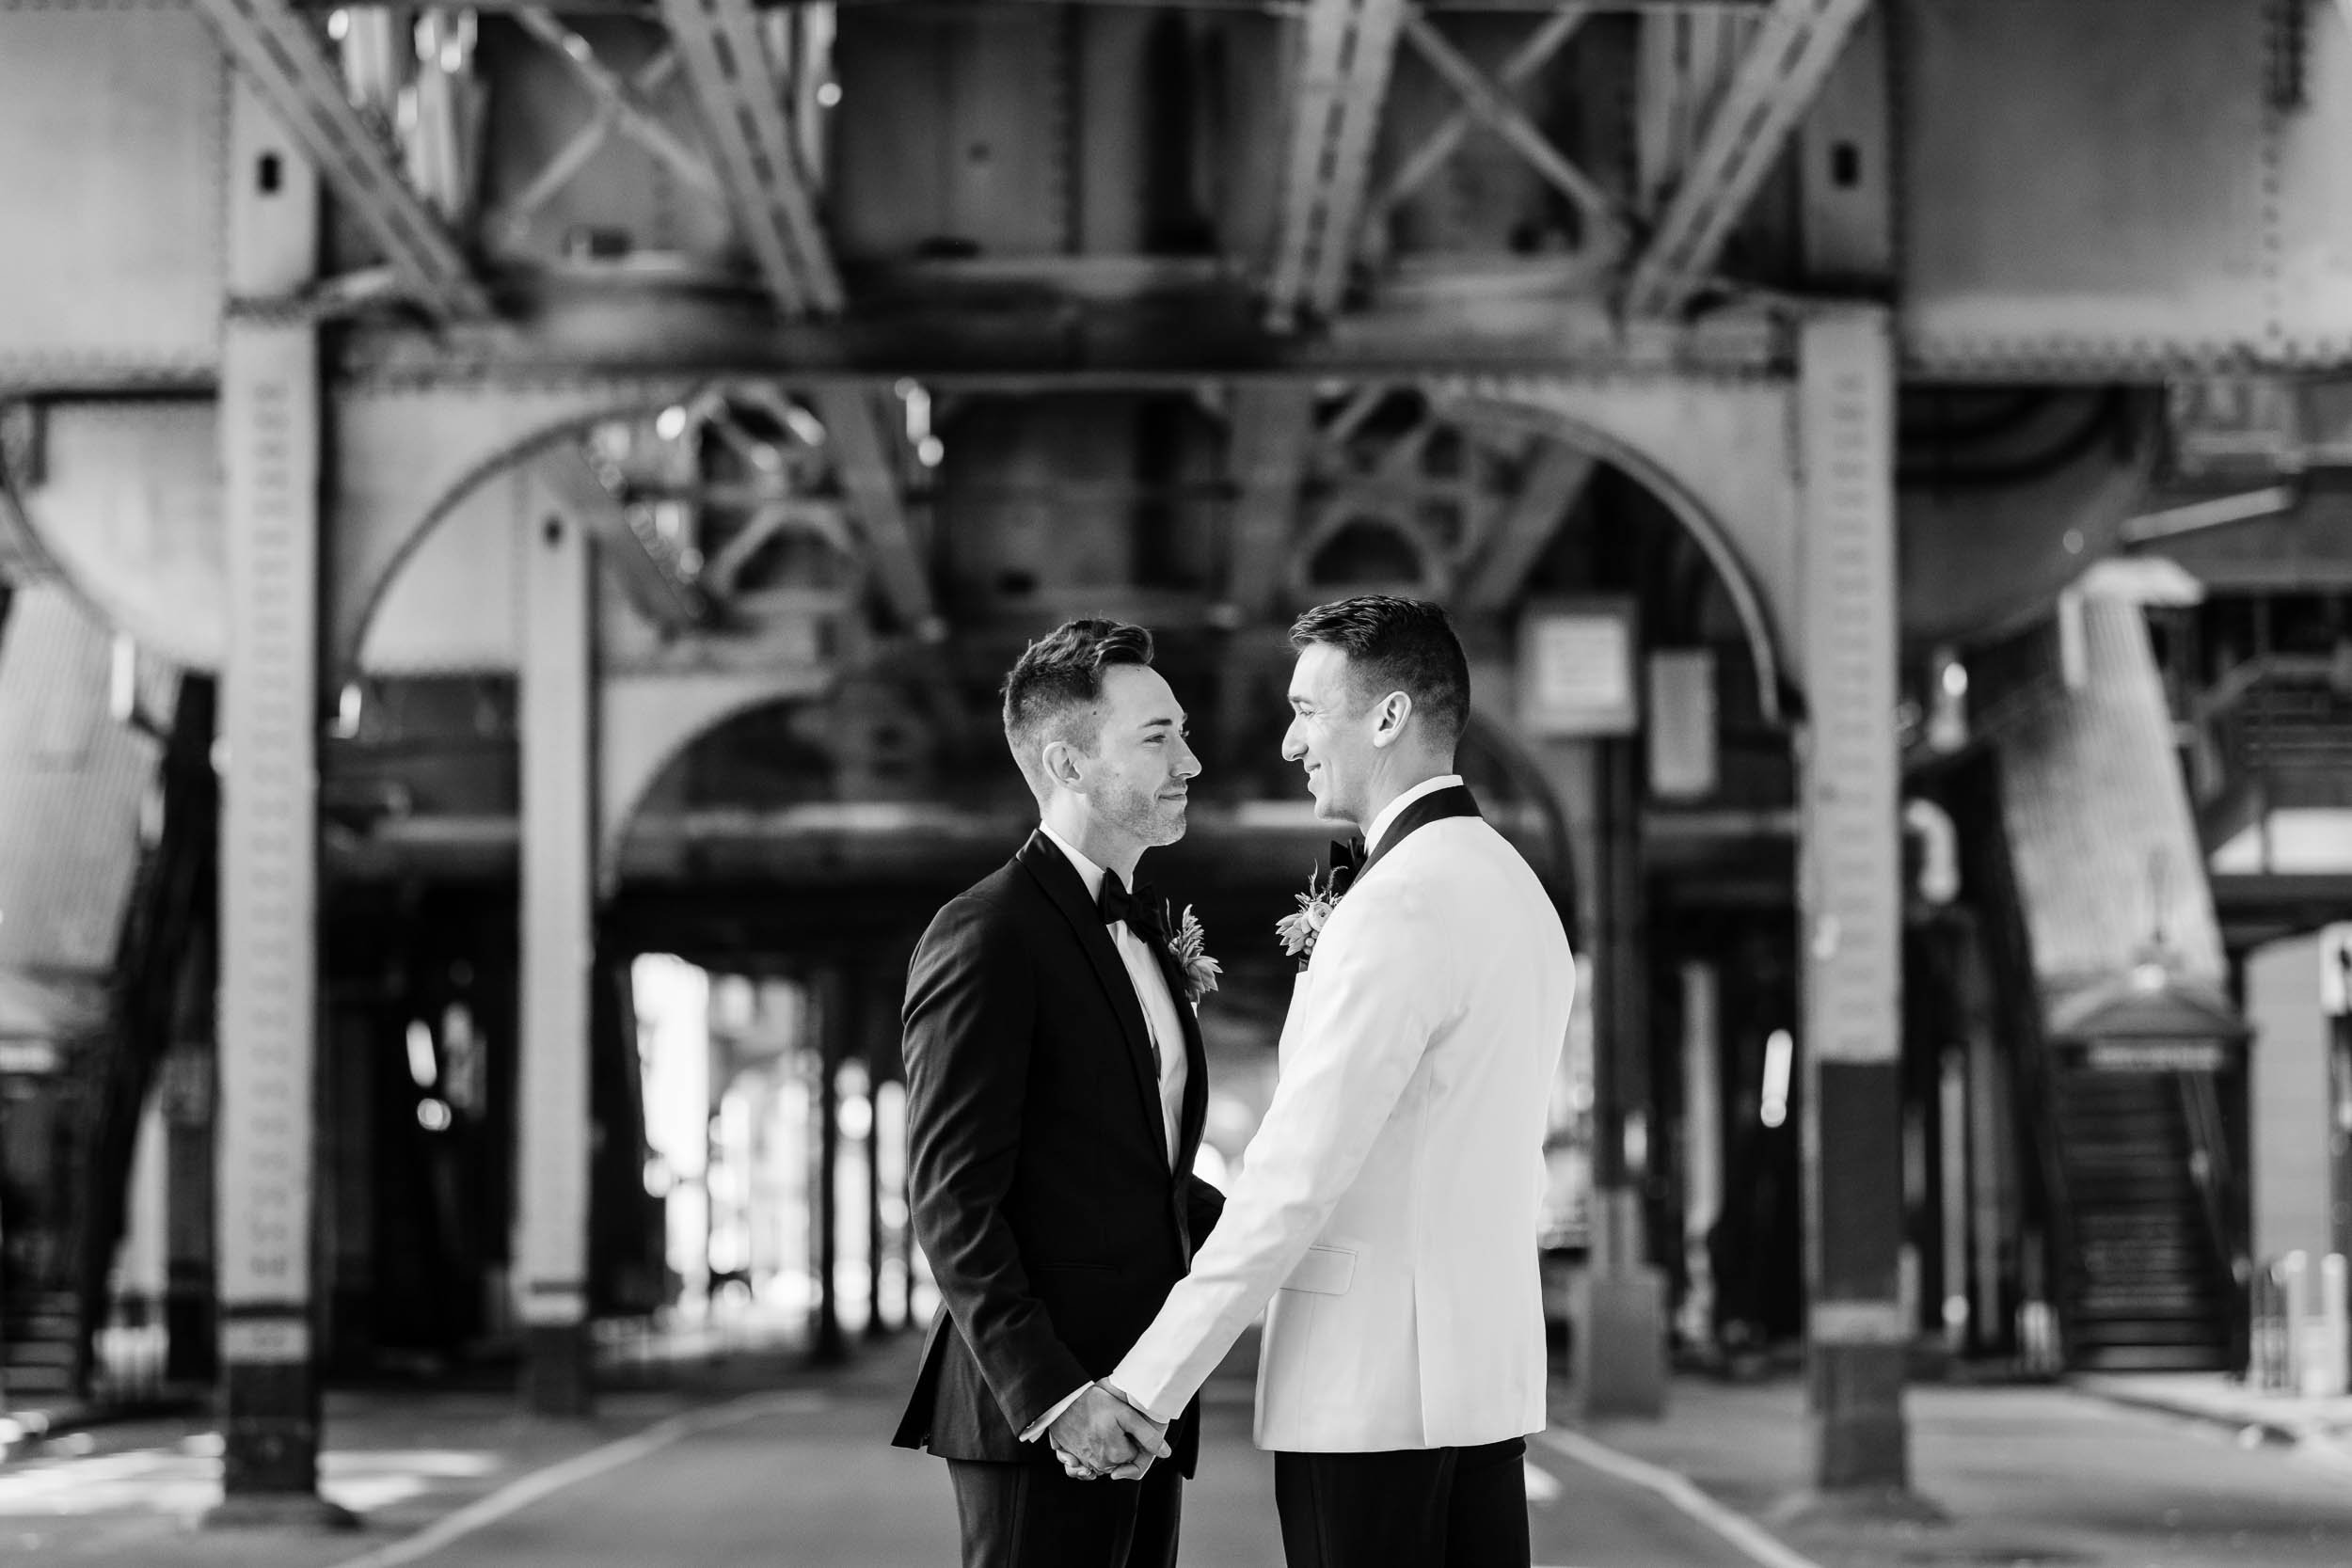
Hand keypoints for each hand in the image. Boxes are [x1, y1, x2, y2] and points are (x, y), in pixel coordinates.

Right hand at [1046, 1384, 1168, 1480]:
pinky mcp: (1071, 1457)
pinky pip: (1082, 1465)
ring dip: (1105, 1451)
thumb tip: (1165, 1453)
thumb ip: (1148, 1436)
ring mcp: (1083, 1461)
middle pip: (1119, 1461)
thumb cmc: (1095, 1403)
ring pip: (1102, 1462)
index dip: (1131, 1437)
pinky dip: (1086, 1458)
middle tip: (1112, 1423)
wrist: (1063, 1399)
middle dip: (1119, 1445)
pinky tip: (1088, 1442)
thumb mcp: (1127, 1415)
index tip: (1124, 1423)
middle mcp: (1099, 1463)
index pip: (1134, 1454)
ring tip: (1101, 1429)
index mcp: (1115, 1454)